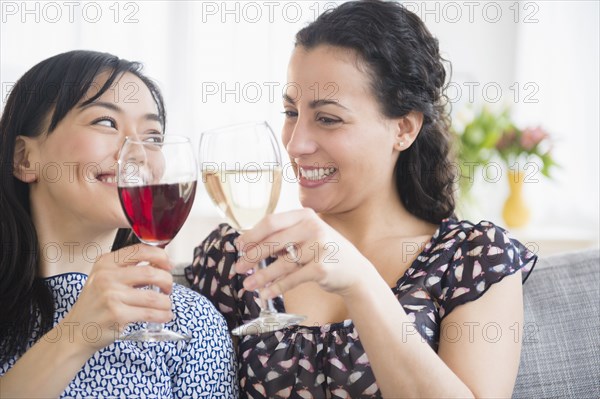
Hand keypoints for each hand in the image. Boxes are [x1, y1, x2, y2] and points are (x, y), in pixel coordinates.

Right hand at [59, 244, 173, 351]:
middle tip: (168, 288)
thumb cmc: (95, 304)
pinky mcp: (117, 315)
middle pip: (151, 273)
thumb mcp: (105, 278)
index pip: (141, 250)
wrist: (76, 331)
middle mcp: (107, 277)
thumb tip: (161, 265)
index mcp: (106, 263)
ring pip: (154, 297)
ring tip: (166, 305)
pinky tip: (164, 316)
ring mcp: (112, 296)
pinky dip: (163, 315)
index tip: (168, 265)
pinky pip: (150, 314)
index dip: (161, 257)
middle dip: (167, 281)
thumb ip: (129, 269)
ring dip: (166, 302)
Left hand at [234, 209, 375, 298]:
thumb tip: (248, 245)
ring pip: (281, 263)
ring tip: (248, 285)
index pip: (271, 222)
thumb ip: (283, 236)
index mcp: (305, 215)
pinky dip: (276, 287)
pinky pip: (292, 279)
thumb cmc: (324, 251)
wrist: (354, 270)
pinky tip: (265, 293)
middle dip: (252, 256)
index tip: (239, 246)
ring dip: (261, 276)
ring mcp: (318, 248)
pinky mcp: (321, 268)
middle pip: (272, 241)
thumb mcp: (307, 235)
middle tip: (239, 267)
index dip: (252, 235)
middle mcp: (312, 228)